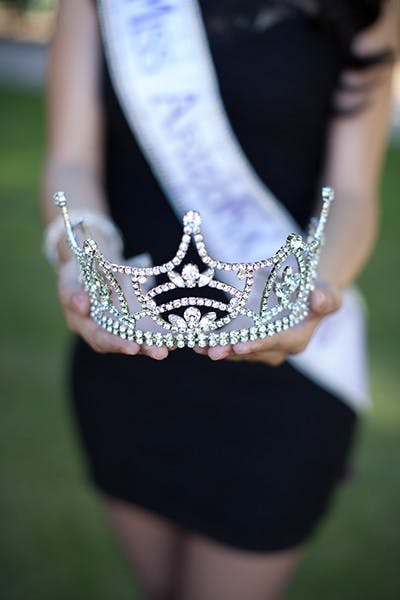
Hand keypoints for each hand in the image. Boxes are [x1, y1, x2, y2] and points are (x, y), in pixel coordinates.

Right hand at [57, 258, 169, 359]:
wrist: (91, 260)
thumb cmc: (77, 270)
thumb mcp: (69, 276)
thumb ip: (71, 292)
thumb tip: (81, 304)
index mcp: (83, 324)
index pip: (99, 338)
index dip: (115, 343)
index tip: (132, 348)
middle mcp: (104, 329)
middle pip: (123, 343)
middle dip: (142, 348)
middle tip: (160, 352)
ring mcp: (121, 324)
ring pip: (138, 337)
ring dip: (156, 342)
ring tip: (173, 345)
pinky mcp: (135, 317)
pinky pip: (149, 326)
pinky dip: (162, 330)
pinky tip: (179, 334)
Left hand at [193, 284, 341, 365]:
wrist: (303, 293)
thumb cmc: (318, 293)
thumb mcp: (329, 293)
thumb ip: (327, 298)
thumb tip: (317, 299)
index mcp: (297, 339)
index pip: (276, 343)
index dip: (259, 344)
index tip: (241, 346)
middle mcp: (277, 349)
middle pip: (252, 351)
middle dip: (232, 351)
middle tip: (213, 351)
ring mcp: (260, 346)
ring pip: (237, 351)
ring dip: (217, 349)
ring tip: (198, 347)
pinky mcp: (245, 339)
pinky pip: (228, 344)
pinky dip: (212, 344)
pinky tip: (195, 343)